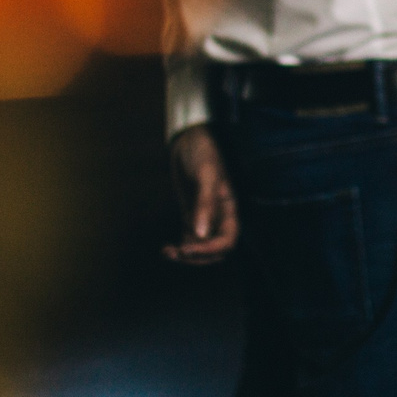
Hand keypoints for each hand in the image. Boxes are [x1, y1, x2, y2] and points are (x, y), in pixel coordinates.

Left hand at [164, 125, 237, 263]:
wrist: (189, 140)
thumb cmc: (203, 152)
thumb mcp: (207, 175)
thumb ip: (205, 204)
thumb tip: (201, 234)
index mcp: (230, 209)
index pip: (227, 241)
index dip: (210, 250)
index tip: (188, 248)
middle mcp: (219, 217)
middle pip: (215, 251)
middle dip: (197, 256)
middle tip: (178, 252)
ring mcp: (204, 218)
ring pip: (200, 248)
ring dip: (186, 255)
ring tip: (168, 252)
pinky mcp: (190, 216)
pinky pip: (188, 239)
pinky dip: (179, 247)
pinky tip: (166, 248)